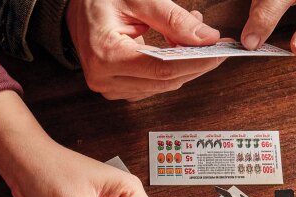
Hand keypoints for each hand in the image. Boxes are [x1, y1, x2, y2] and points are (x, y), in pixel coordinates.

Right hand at [66, 0, 225, 99]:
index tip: (219, 52)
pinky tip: (179, 50)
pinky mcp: (117, 89)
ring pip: (162, 86)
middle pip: (164, 82)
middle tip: (217, 46)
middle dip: (195, 65)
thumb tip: (207, 38)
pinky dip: (171, 70)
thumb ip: (173, 18)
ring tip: (197, 40)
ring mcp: (110, 88)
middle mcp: (105, 79)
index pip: (161, 69)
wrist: (77, 9)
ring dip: (184, 66)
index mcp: (106, 55)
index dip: (195, 62)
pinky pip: (153, 85)